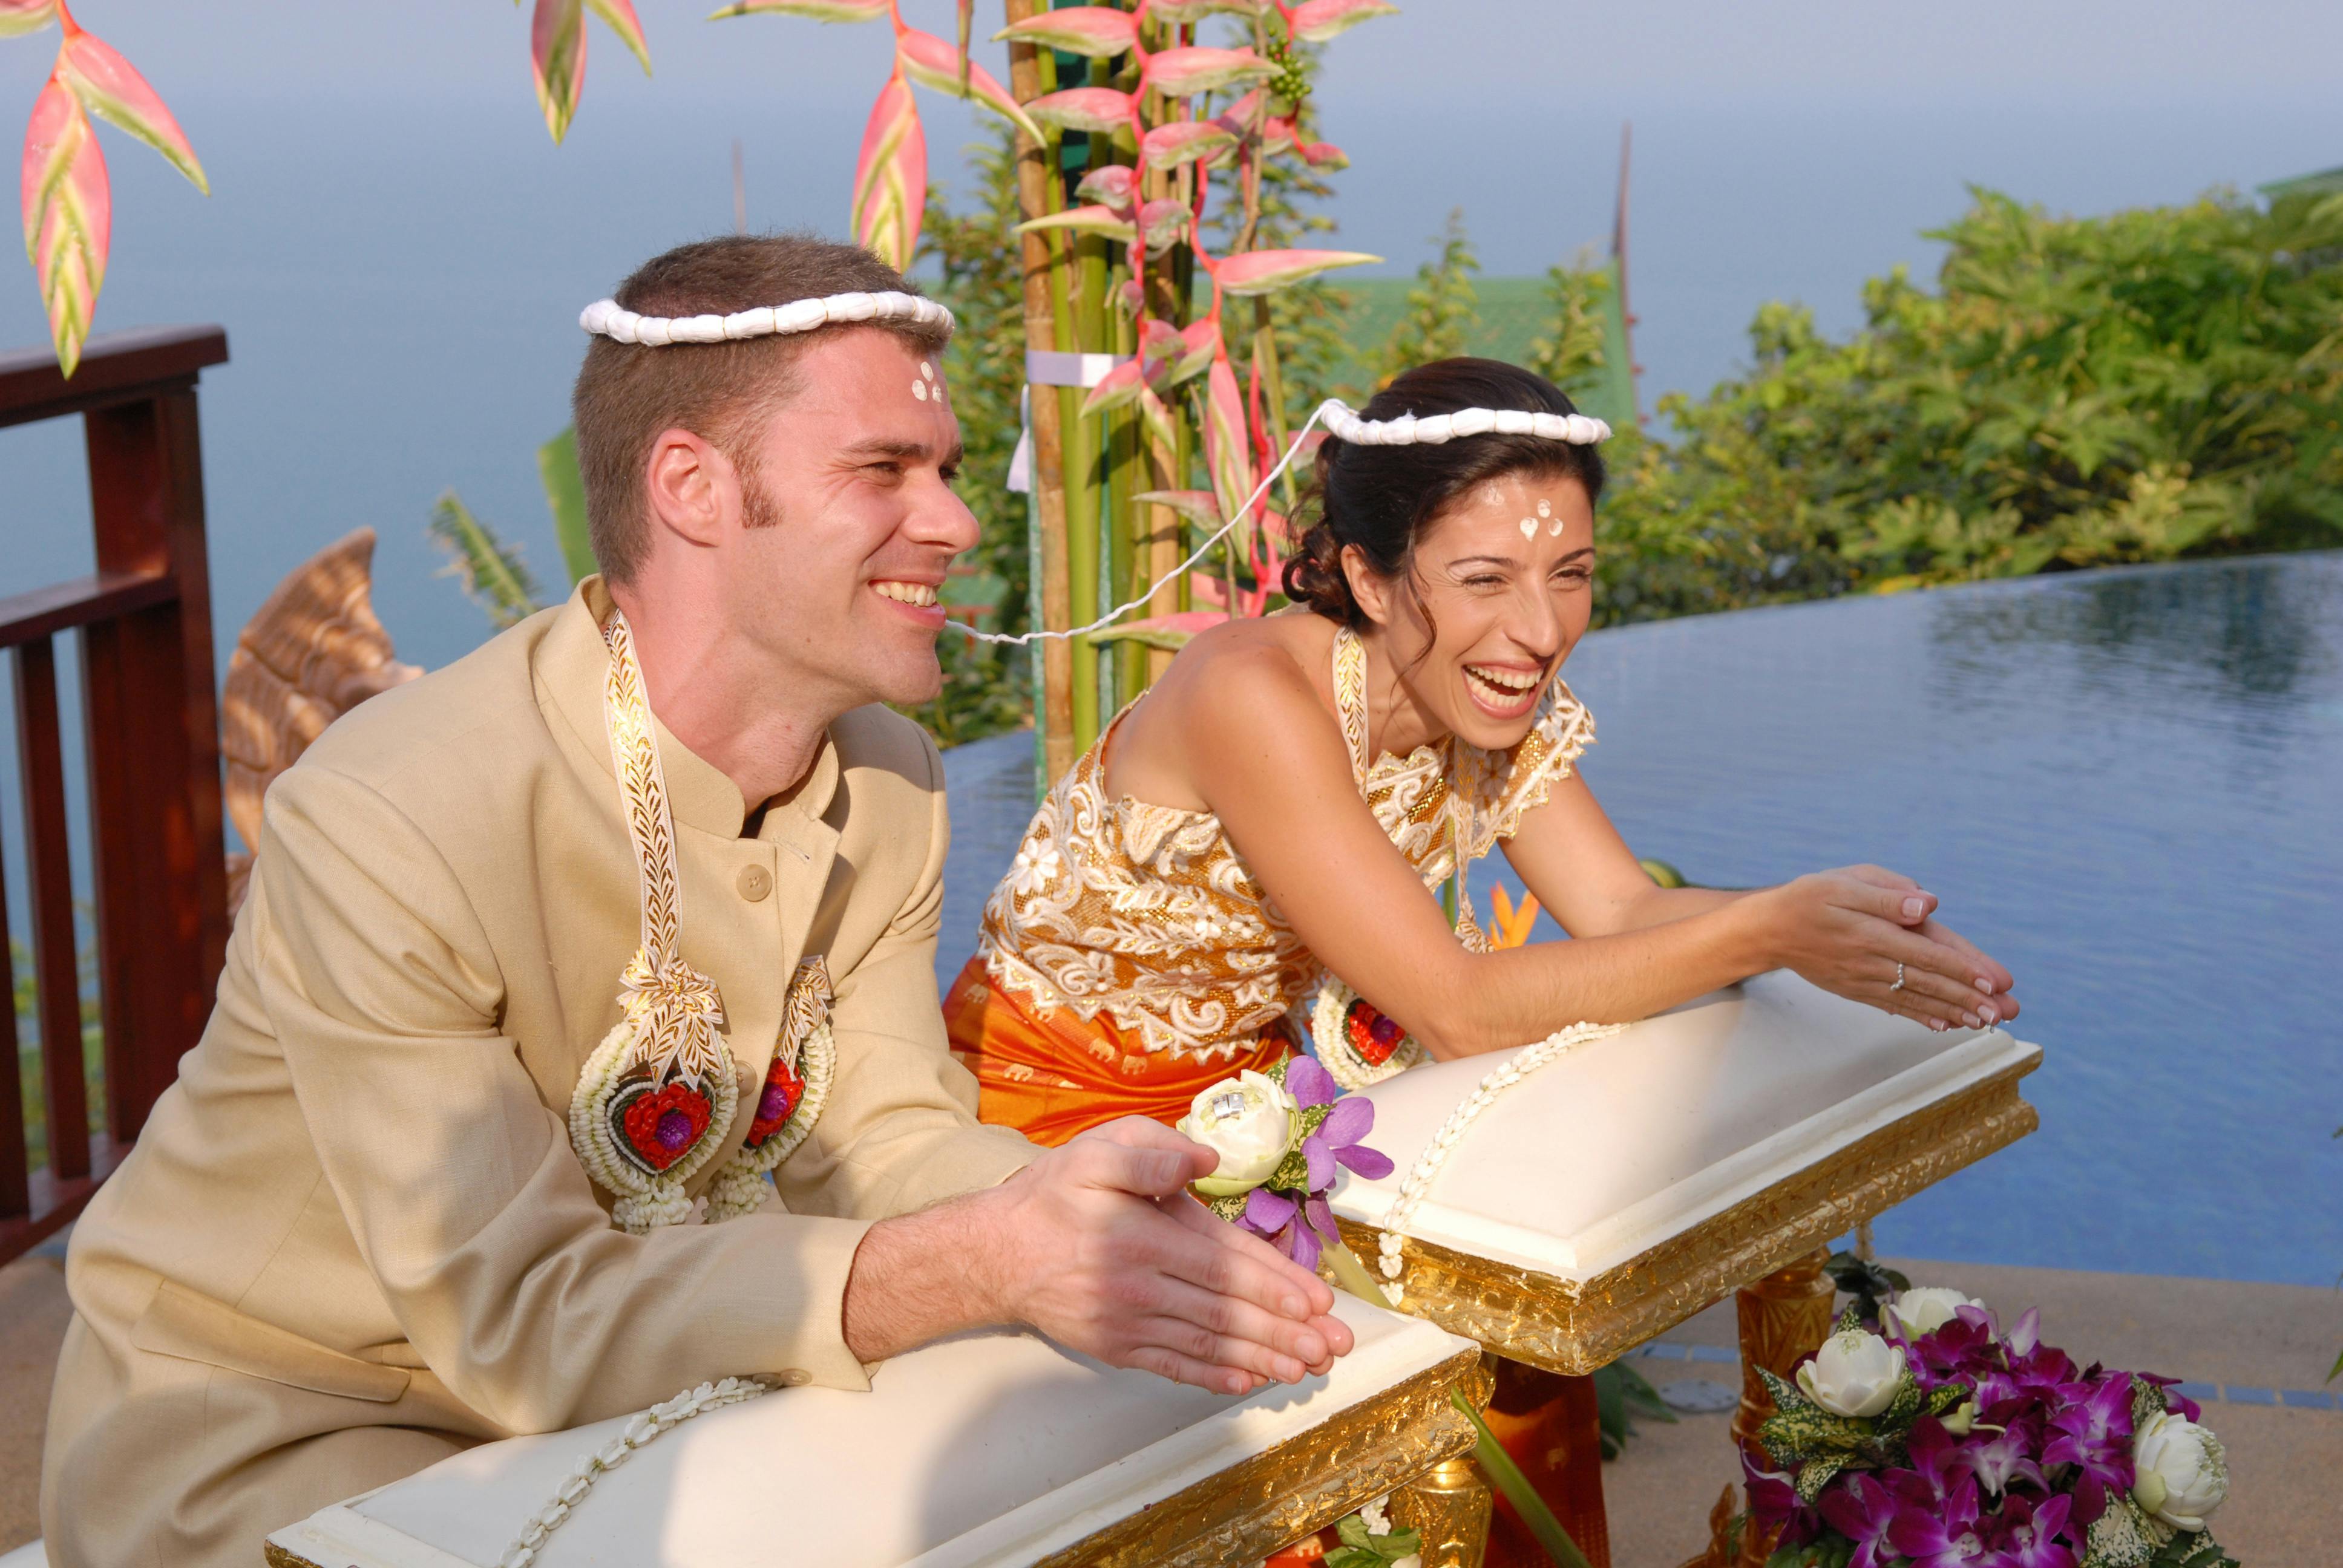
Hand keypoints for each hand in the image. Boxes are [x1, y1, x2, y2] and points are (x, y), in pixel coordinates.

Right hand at [843, 1116, 1353, 1395]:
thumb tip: (1203, 1160)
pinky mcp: (1115, 1346)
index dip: (1275, 1283)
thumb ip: (1151, 1151)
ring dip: (1262, 1356)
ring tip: (1306, 1367)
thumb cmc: (1053, 1195)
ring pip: (1206, 1342)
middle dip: (1285, 1330)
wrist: (993, 1254)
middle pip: (1225, 1310)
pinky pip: (1173, 1365)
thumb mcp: (1096, 1150)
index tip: (1318, 1300)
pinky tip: (1247, 1379)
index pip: (1223, 1262)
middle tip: (1332, 1346)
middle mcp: (1139, 1285)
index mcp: (1142, 1235)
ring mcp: (1126, 1323)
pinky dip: (1213, 1375)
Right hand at [1755, 865, 2018, 1031]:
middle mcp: (1871, 961)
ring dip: (1954, 1012)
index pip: (1927, 951)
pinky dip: (1922, 1017)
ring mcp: (1863, 980)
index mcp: (1872, 931)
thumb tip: (1928, 904)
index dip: (1963, 967)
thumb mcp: (1846, 881)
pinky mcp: (1857, 990)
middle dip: (1971, 997)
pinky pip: (1895, 1006)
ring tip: (1988, 1023)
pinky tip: (1946, 1026)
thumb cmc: (1811, 897)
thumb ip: (1887, 894)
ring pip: (1916, 999)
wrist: (1768, 930)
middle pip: (1929, 981)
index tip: (1995, 981)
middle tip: (2006, 1011)